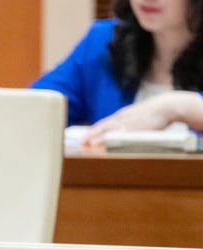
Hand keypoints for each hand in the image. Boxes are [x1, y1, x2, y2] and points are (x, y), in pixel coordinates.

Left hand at [82, 92, 202, 147]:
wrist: (167, 106)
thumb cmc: (152, 113)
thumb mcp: (135, 116)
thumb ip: (125, 123)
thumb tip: (117, 132)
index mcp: (120, 116)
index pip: (102, 124)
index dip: (92, 131)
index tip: (83, 138)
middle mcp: (122, 118)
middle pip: (102, 126)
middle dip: (91, 135)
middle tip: (81, 143)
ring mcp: (129, 122)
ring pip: (111, 129)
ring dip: (99, 137)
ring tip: (89, 144)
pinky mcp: (138, 126)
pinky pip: (124, 133)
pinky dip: (115, 137)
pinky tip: (108, 142)